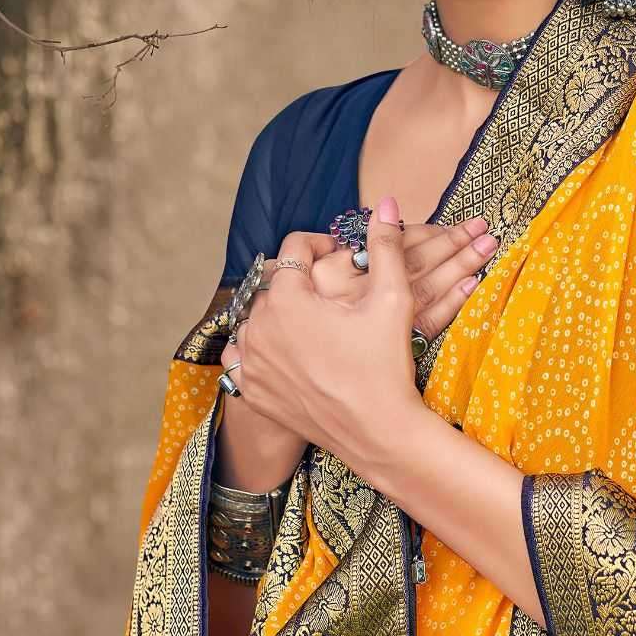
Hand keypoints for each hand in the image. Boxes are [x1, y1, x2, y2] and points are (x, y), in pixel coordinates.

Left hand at [231, 200, 498, 465]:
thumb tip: (388, 203)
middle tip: (334, 297)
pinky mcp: (251, 391)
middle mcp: (258, 327)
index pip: (293, 248)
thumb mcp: (392, 297)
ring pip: (257, 320)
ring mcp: (250, 362)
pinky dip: (261, 351)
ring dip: (280, 316)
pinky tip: (288, 355)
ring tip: (316, 326)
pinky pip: (244, 357)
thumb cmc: (386, 363)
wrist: (378, 431)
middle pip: (275, 284)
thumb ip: (384, 245)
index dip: (320, 245)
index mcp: (286, 298)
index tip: (341, 256)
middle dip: (302, 283)